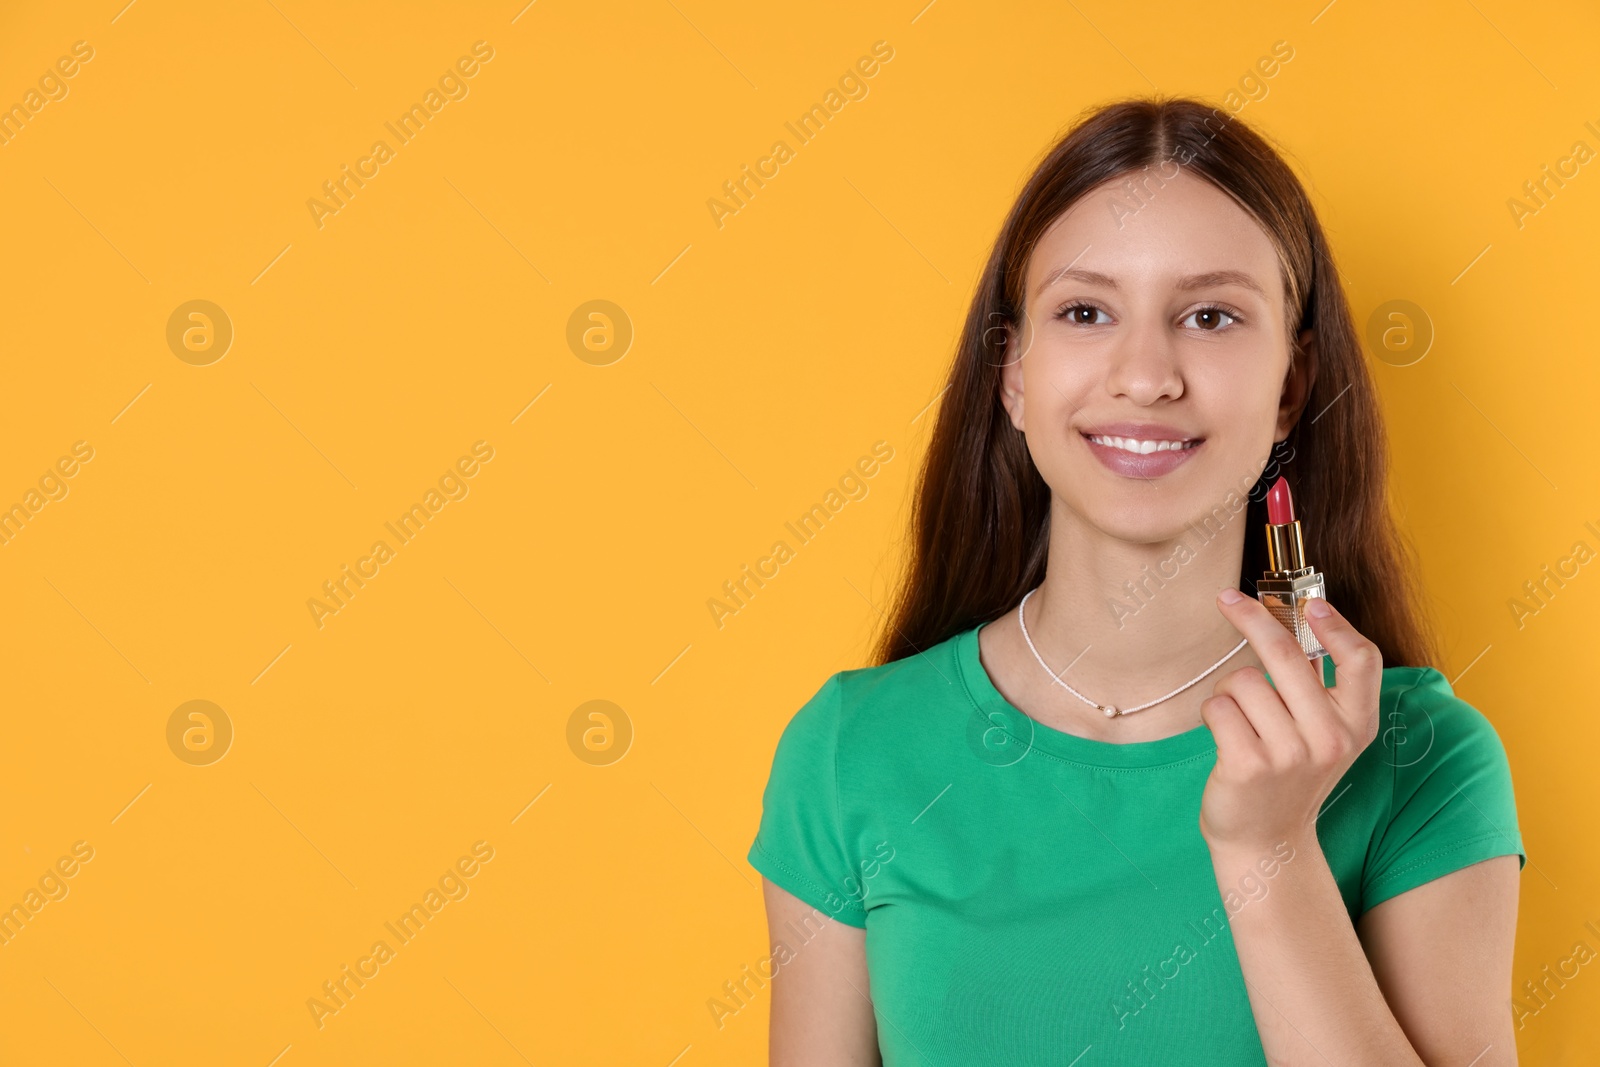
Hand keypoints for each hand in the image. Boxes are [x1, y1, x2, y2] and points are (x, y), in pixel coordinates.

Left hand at [1197, 589, 1381, 854]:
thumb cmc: (1289, 773)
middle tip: (1226, 599)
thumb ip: (1318, 685)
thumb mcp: (1322, 733)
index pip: (1361, 661)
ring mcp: (1291, 754)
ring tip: (1241, 723)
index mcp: (1357, 725)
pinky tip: (1226, 739)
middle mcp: (1331, 739)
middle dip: (1250, 619)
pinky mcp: (1249, 765)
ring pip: (1242, 680)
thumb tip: (1300, 613)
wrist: (1267, 841)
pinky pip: (1218, 707)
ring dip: (1230, 692)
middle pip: (1286, 654)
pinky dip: (1214, 714)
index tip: (1309, 603)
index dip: (1336, 626)